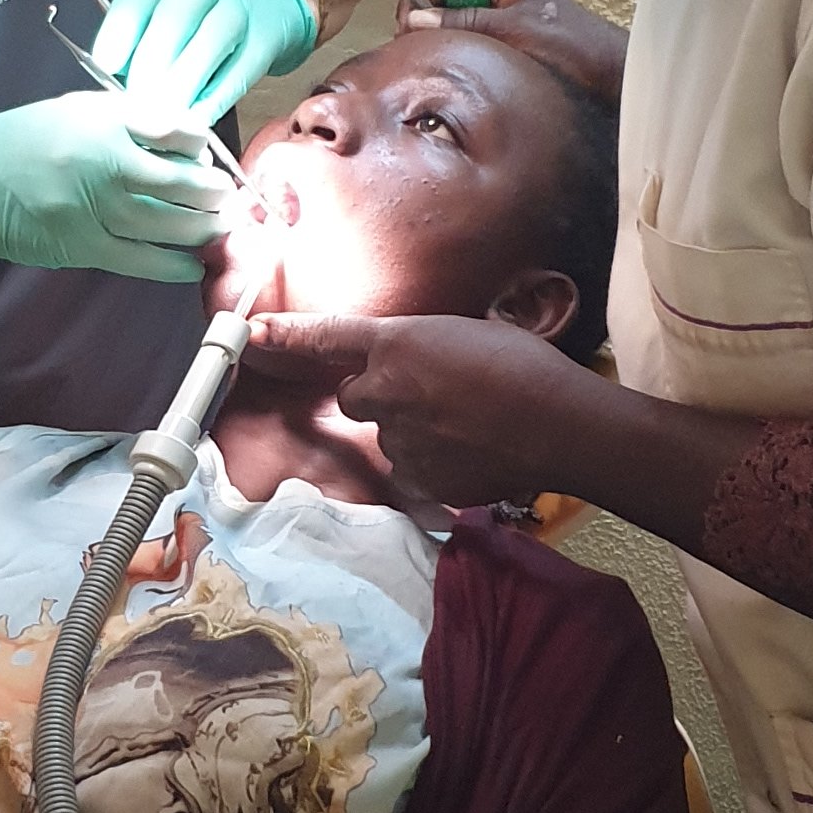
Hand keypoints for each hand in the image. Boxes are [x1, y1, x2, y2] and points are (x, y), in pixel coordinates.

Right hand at [0, 90, 233, 281]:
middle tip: (227, 197)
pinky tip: (192, 265)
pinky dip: (174, 266)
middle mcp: (104, 162)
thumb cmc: (26, 140)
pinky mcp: (84, 245)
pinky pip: (142, 260)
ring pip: (170, 224)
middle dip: (215, 192)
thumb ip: (130, 120)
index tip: (206, 152)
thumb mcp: (78, 110)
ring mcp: (95, 208)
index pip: (177, 129)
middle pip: (183, 182)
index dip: (202, 144)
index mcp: (105, 121)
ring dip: (203, 229)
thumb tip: (186, 141)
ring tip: (218, 227)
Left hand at [94, 0, 317, 123]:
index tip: (106, 65)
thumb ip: (146, 29)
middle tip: (135, 101)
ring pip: (210, 42)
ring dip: (182, 84)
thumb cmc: (208, 4)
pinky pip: (241, 68)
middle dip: (151, 64)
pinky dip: (216, 97)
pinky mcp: (270, 35)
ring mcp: (244, 3)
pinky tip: (196, 119)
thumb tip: (116, 80)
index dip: (121, 29)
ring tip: (161, 116)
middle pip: (176, 16)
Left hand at [241, 310, 601, 505]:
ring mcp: (399, 440)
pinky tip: (472, 452)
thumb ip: (426, 348)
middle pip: (355, 395)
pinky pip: (413, 469)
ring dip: (413, 430)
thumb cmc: (527, 370)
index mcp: (397, 344)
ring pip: (388, 435)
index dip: (288, 335)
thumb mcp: (471, 333)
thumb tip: (422, 362)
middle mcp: (386, 391)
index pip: (328, 336)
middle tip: (430, 393)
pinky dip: (434, 462)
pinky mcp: (420, 478)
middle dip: (380, 394)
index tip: (252, 334)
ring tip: (467, 424)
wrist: (560, 426)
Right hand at [401, 0, 626, 104]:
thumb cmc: (574, 45)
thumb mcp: (515, 29)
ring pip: (456, 29)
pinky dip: (455, 58)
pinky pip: (470, 52)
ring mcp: (504, 31)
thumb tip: (416, 19)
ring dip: (439, 41)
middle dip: (424, 18)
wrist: (614, 79)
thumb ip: (467, 21)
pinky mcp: (507, 58)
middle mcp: (502, 3)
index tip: (409, 20)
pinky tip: (447, 74)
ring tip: (423, 61)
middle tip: (409, 46)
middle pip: (448, 1)